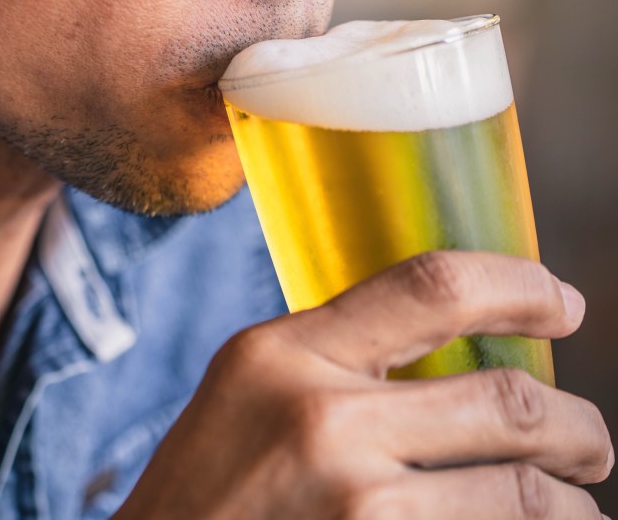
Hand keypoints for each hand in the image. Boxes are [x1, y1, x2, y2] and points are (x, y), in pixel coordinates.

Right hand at [115, 251, 612, 518]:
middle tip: (590, 443)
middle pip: (509, 402)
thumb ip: (332, 360)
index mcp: (281, 354)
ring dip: (571, 504)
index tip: (564, 304)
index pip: (431, 286)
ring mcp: (354, 504)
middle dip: (580, 428)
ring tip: (569, 505)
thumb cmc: (204, 489)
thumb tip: (450, 347)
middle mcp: (319, 419)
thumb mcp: (247, 393)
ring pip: (527, 494)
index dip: (520, 285)